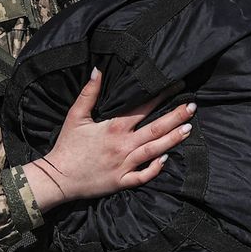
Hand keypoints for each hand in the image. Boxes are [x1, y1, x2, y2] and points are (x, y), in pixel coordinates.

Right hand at [21, 68, 193, 212]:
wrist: (58, 177)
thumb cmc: (67, 146)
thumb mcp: (75, 116)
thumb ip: (89, 93)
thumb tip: (98, 70)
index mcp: (113, 128)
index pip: (142, 109)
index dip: (159, 97)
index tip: (175, 87)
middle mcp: (123, 146)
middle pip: (155, 129)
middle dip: (175, 117)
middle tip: (192, 107)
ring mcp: (124, 165)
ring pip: (155, 151)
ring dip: (173, 140)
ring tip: (189, 129)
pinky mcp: (122, 181)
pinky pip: (143, 176)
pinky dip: (156, 169)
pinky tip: (166, 159)